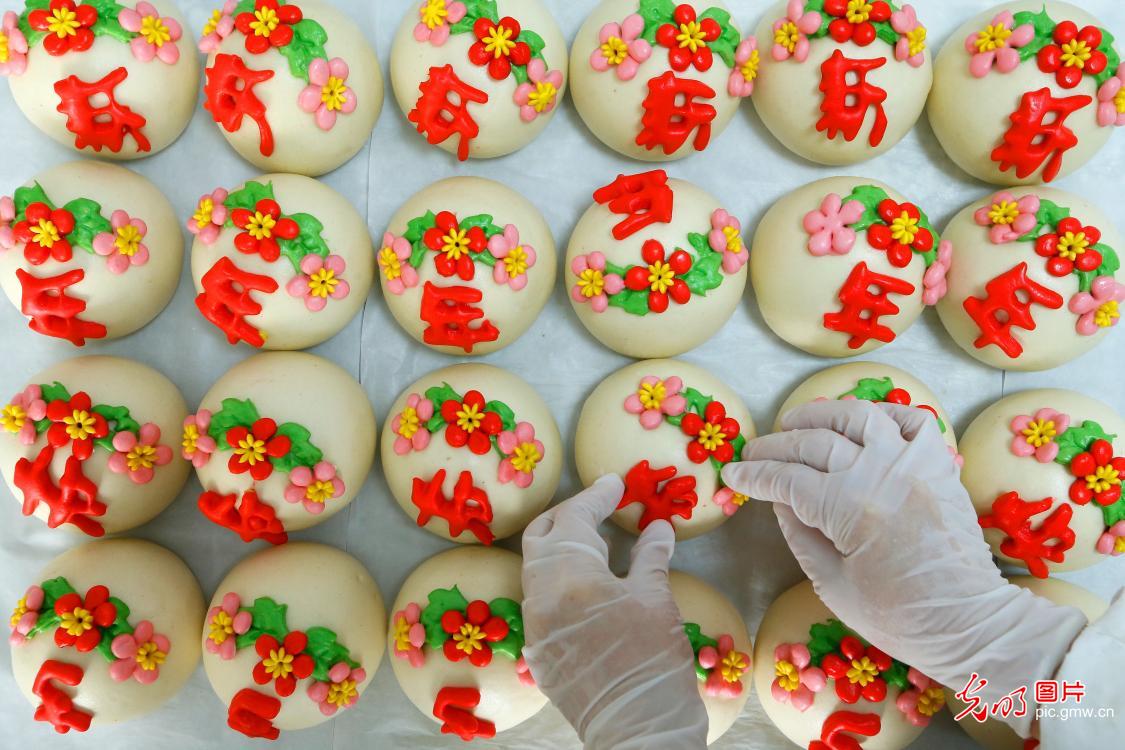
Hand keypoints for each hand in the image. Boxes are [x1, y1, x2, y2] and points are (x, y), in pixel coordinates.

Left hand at [521, 475, 706, 748]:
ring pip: (536, 569)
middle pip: (541, 537)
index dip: (596, 496)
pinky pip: (540, 601)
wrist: (637, 730)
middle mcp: (541, 596)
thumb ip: (650, 556)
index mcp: (569, 576)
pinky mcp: (540, 651)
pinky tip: (586, 586)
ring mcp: (536, 626)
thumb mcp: (657, 600)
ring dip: (561, 548)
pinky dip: (559, 582)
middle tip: (597, 505)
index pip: (575, 519)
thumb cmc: (652, 662)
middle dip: (567, 516)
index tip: (614, 482)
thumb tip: (657, 527)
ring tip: (595, 542)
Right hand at [721, 400, 1087, 734]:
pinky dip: (885, 414)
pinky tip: (863, 423)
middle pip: (814, 442)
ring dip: (821, 414)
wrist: (970, 622)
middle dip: (776, 446)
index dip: (754, 476)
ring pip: (859, 415)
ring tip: (796, 422)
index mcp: (848, 506)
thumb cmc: (899, 617)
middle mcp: (879, 471)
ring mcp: (913, 462)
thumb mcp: (832, 585)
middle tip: (754, 453)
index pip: (786, 479)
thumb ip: (800, 535)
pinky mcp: (938, 464)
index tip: (733, 475)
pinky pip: (911, 420)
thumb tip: (779, 499)